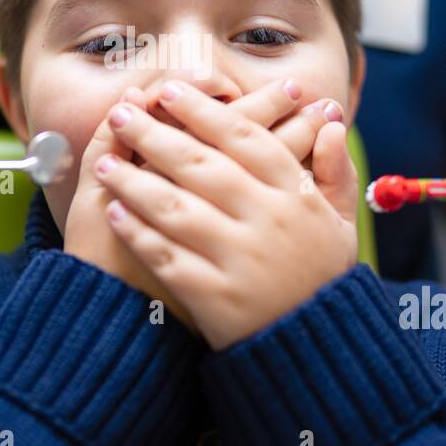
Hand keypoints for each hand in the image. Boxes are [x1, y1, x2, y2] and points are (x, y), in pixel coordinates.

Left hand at [92, 78, 358, 350]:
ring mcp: (240, 260)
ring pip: (178, 209)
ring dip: (135, 181)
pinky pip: (167, 257)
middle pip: (202, 166)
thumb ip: (335, 171)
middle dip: (155, 134)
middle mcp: (268, 221)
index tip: (168, 91)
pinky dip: (138, 233)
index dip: (203, 112)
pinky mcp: (216, 298)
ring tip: (104, 162)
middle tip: (120, 111)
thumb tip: (330, 122)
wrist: (319, 354)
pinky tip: (113, 212)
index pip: (244, 139)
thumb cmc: (323, 278)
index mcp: (296, 196)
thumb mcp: (341, 223)